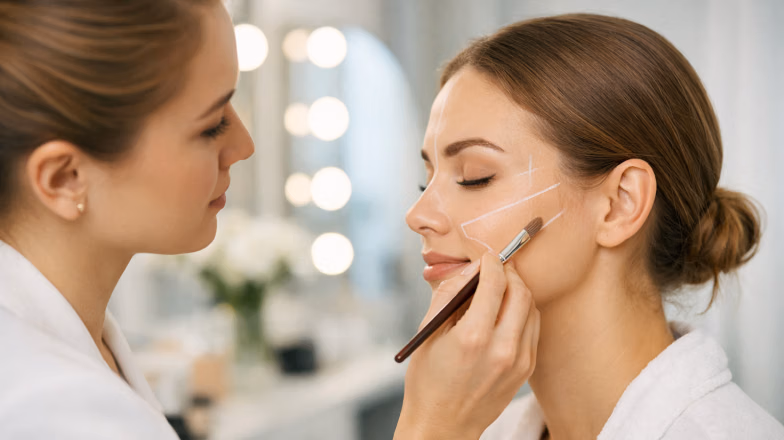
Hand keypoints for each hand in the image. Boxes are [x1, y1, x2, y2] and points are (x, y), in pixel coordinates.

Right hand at [394, 253, 540, 439]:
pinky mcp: (526, 370)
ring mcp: (518, 361)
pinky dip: (523, 312)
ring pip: (532, 308)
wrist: (443, 425)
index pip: (495, 283)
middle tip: (496, 267)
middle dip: (509, 272)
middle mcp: (501, 349)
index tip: (486, 257)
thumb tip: (471, 268)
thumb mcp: (428, 332)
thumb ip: (450, 295)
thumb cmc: (428, 379)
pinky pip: (533, 328)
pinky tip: (506, 311)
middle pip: (520, 292)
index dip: (492, 262)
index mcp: (472, 337)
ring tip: (500, 287)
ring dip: (518, 291)